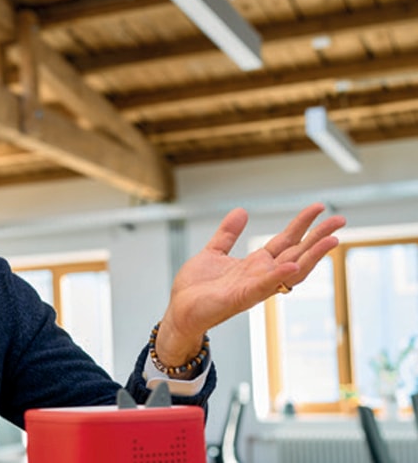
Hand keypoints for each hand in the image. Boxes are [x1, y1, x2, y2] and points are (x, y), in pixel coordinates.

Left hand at [155, 203, 345, 366]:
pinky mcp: (241, 297)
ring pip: (290, 270)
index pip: (286, 241)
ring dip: (312, 256)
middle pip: (297, 253)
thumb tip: (242, 211)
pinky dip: (277, 276)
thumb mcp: (213, 253)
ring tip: (332, 240)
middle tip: (340, 218)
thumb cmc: (197, 288)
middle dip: (318, 237)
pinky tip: (292, 265)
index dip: (302, 224)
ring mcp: (254, 287)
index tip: (319, 207)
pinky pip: (264, 286)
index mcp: (256, 264)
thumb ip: (227, 234)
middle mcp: (261, 275)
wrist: (180, 312)